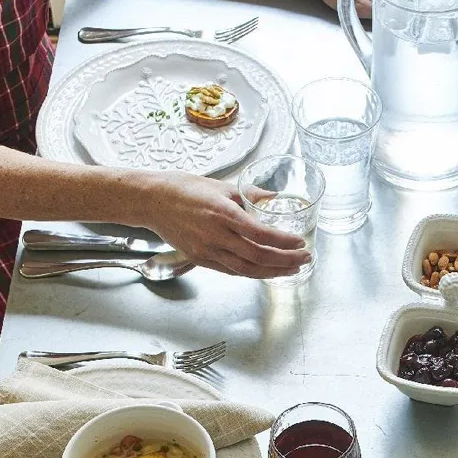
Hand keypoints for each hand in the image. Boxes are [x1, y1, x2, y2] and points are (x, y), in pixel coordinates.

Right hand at [133, 172, 311, 278]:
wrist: (152, 201)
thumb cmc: (184, 189)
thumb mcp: (222, 185)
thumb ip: (250, 194)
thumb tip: (273, 198)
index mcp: (224, 214)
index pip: (262, 234)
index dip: (284, 242)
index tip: (300, 242)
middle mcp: (216, 236)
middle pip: (258, 257)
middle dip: (286, 260)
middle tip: (304, 258)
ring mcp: (208, 251)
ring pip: (247, 270)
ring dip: (273, 272)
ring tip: (292, 269)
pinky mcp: (201, 260)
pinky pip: (232, 271)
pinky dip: (253, 272)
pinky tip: (267, 270)